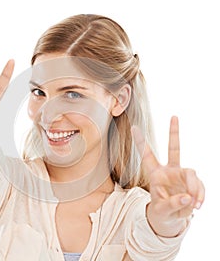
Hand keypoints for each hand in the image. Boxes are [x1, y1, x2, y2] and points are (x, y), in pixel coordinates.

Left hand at [131, 116, 204, 236]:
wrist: (172, 218)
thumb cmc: (162, 211)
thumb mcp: (162, 210)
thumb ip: (172, 204)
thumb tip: (187, 197)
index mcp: (155, 174)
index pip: (147, 156)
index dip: (141, 142)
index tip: (134, 127)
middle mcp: (169, 171)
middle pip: (174, 148)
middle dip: (173, 133)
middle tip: (174, 116)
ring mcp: (182, 175)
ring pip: (192, 173)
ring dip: (195, 189)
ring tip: (194, 205)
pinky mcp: (193, 183)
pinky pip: (200, 185)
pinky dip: (201, 195)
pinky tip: (197, 205)